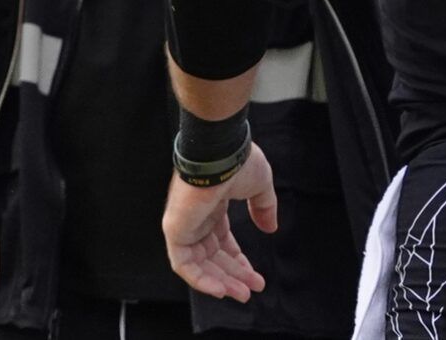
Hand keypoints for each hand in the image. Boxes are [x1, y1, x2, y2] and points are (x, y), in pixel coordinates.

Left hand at [162, 144, 277, 302]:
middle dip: (233, 276)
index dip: (239, 262)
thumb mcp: (259, 187)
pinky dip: (200, 280)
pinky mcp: (175, 229)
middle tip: (251, 290)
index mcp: (212, 206)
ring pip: (198, 264)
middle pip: (212, 256)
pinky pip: (183, 263)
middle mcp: (196, 216)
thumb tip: (270, 228)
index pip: (222, 242)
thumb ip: (264, 208)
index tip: (256, 278)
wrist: (220, 152)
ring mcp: (184, 223)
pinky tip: (221, 289)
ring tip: (242, 294)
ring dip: (220, 282)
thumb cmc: (237, 162)